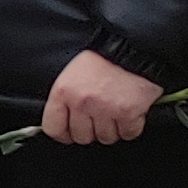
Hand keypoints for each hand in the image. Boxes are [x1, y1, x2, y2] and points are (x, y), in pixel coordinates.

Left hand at [39, 49, 163, 145]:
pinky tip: (130, 114)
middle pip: (81, 137)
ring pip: (105, 138)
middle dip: (91, 130)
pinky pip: (128, 134)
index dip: (63, 134)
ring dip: (112, 129)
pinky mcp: (128, 114)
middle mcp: (82, 102)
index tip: (69, 133)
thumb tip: (62, 120)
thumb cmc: (104, 59)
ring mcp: (105, 109)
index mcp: (64, 91)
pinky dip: (131, 127)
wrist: (134, 49)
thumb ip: (66, 97)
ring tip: (115, 112)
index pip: (53, 128)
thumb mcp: (73, 73)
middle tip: (98, 117)